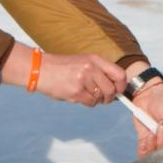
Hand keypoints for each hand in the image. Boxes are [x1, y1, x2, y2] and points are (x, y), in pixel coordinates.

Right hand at [4, 44, 124, 105]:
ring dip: (95, 99)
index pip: (119, 74)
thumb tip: (115, 87)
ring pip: (100, 98)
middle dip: (108, 97)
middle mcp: (91, 68)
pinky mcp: (76, 91)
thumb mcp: (83, 62)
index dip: (121, 85)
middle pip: (111, 89)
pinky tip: (77, 95)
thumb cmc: (62, 67)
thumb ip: (99, 71)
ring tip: (83, 92)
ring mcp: (83, 80)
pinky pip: (90, 103)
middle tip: (102, 98)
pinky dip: (86, 102)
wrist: (40, 69)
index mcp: (95, 59)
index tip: (118, 91)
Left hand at [127, 82, 162, 156]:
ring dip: (153, 144)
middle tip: (161, 127)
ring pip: (155, 156)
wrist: (147, 94)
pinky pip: (144, 154)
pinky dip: (146, 146)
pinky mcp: (145, 142)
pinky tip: (148, 134)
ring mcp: (157, 143)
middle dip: (162, 143)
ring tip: (153, 130)